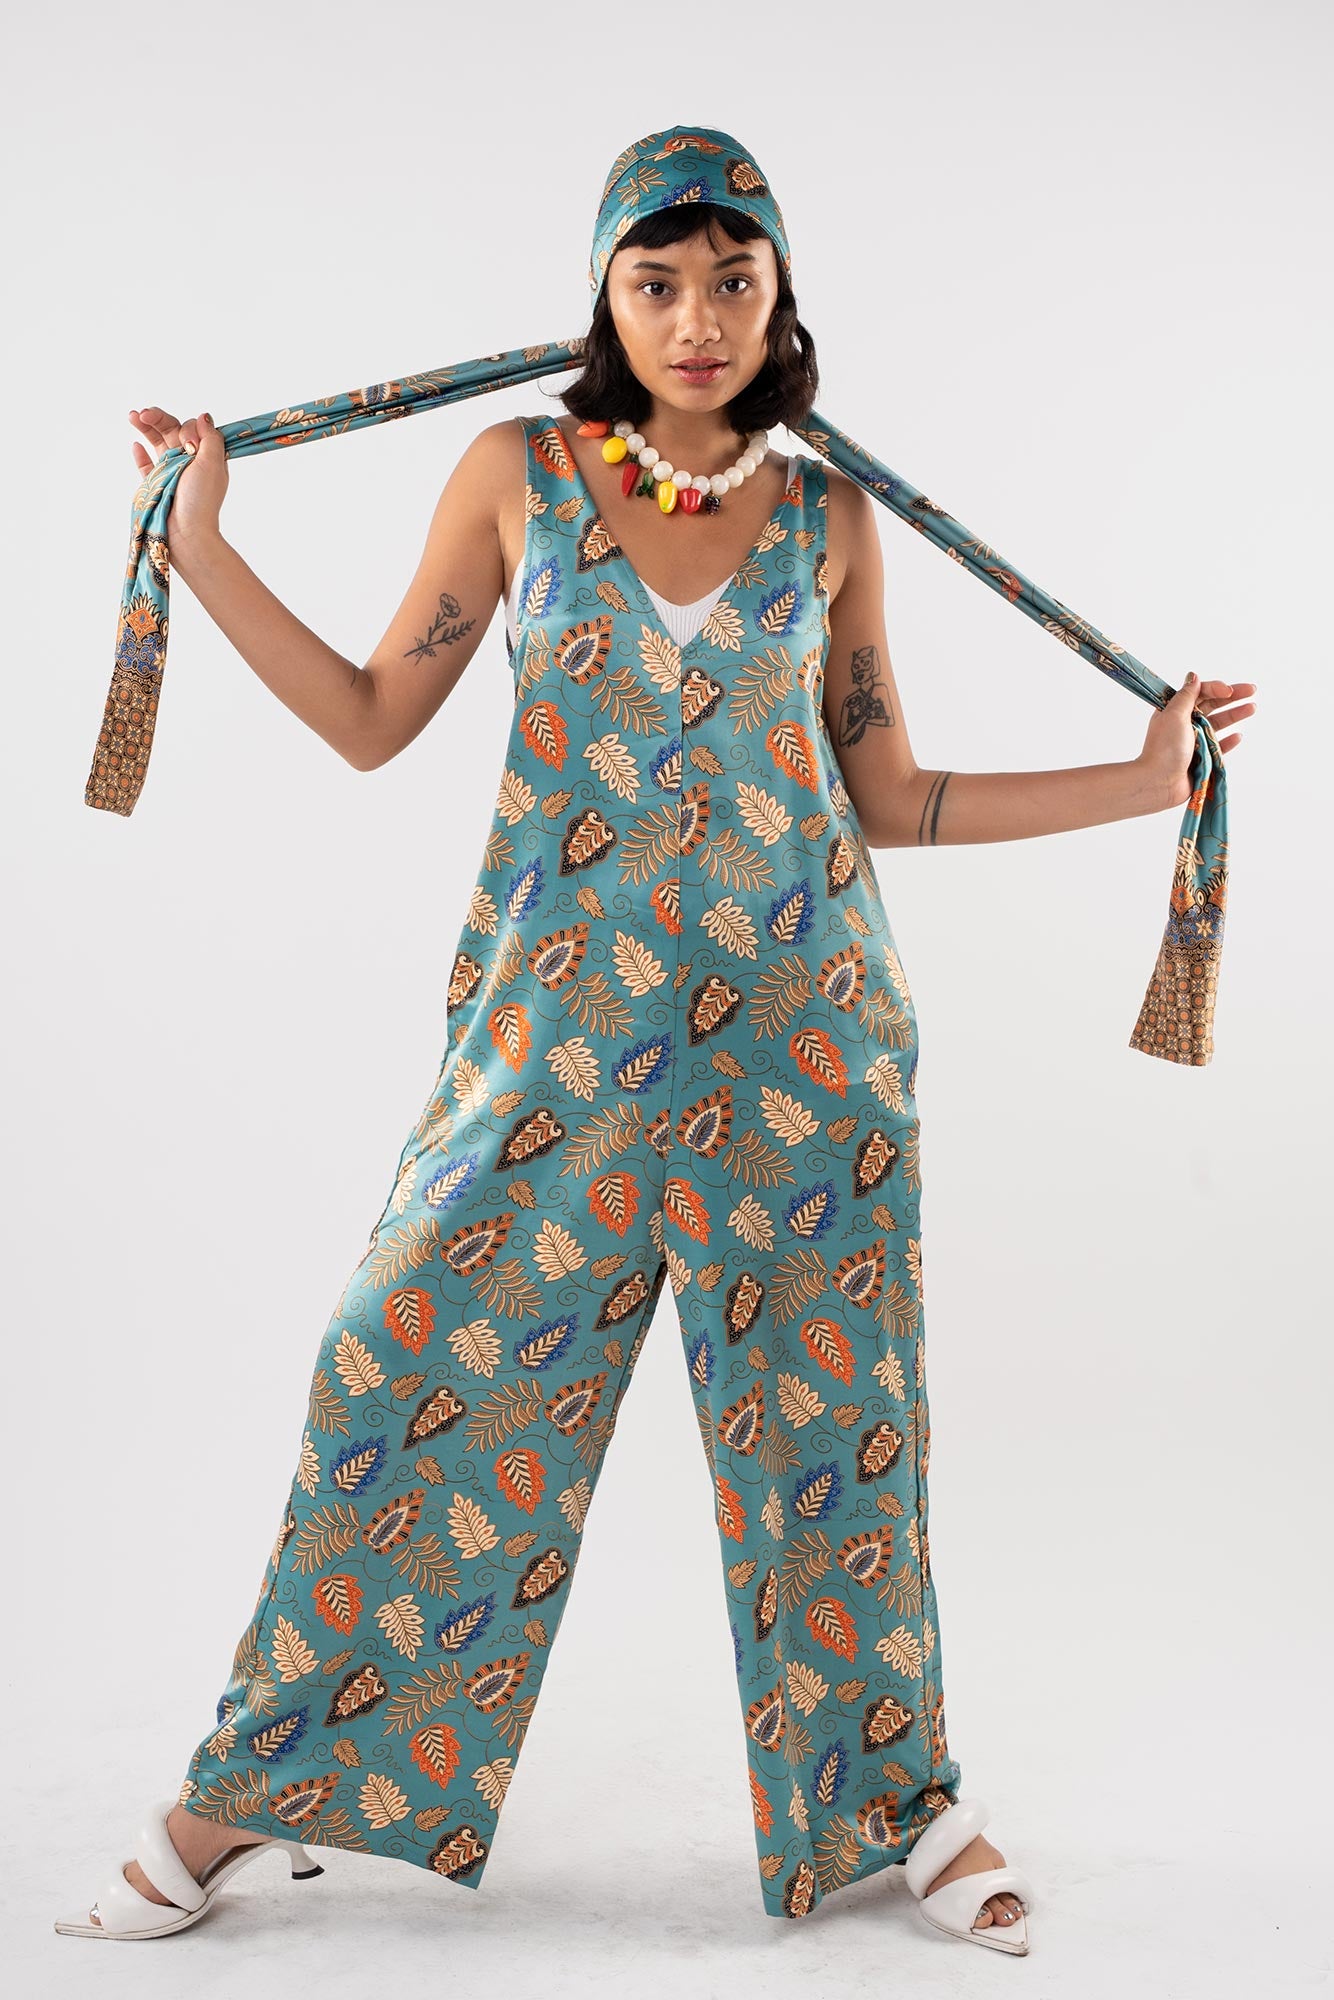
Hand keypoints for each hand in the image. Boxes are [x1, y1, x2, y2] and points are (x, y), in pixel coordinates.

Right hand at [128, 405, 228, 553]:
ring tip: (133, 416)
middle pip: (172, 431)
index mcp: (205, 457)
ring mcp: (171, 472)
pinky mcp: (155, 484)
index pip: (193, 429)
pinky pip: (146, 465)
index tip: (189, 444)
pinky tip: (136, 445)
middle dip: (158, 418)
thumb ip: (210, 437)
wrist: (185, 531)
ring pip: (156, 443)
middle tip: (144, 414)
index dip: (188, 429)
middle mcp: (188, 462)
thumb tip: (204, 415)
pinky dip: (140, 454)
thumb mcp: (212, 463)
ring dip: (145, 428)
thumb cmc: (201, 500)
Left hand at [1137, 673, 1256, 808]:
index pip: (1200, 693)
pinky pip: (1219, 747)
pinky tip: (1238, 735)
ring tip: (1252, 708)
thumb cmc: (1164, 748)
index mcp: (1175, 711)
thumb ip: (1187, 696)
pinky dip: (1229, 741)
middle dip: (1233, 697)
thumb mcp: (1174, 715)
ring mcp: (1194, 742)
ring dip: (1235, 715)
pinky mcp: (1202, 759)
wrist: (1159, 782)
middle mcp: (1185, 724)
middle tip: (1253, 690)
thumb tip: (1194, 676)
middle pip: (1213, 706)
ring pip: (1219, 725)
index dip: (1216, 688)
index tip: (1230, 690)